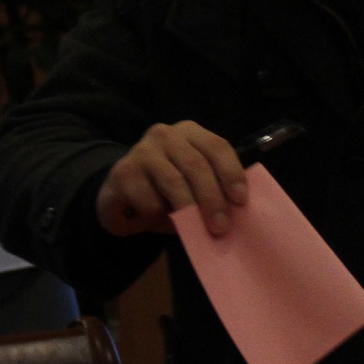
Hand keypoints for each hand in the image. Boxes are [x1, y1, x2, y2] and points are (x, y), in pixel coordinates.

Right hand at [96, 121, 250, 236]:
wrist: (122, 196)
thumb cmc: (167, 190)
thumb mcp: (194, 184)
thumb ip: (214, 188)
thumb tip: (235, 210)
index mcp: (191, 133)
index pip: (217, 147)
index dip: (231, 173)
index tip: (240, 200)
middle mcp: (166, 135)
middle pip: (196, 165)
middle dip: (212, 199)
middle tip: (221, 227)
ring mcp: (142, 151)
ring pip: (174, 182)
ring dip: (188, 210)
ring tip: (193, 231)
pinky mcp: (123, 172)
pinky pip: (149, 201)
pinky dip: (158, 218)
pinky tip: (154, 220)